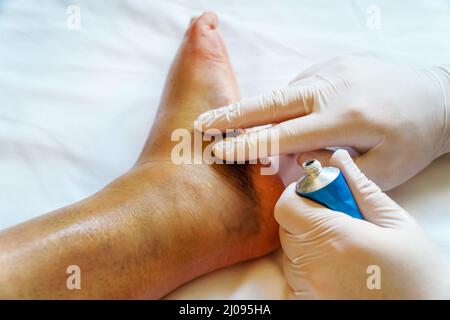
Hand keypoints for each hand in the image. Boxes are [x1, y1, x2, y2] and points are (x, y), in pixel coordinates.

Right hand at [196, 56, 449, 189]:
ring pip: (282, 92)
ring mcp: (331, 70)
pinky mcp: (332, 63)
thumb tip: (295, 161)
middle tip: (201, 122)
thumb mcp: (382, 168)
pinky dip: (283, 102)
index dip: (248, 145)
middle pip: (270, 102)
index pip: (284, 134)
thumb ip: (333, 169)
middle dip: (233, 114)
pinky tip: (281, 115)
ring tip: (225, 122)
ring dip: (254, 108)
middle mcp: (332, 88)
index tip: (219, 150)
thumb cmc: (412, 138)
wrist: (437, 96)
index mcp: (345, 117)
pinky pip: (297, 85)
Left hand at [274, 149, 449, 298]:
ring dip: (307, 241)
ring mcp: (309, 288)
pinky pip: (296, 275)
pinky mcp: (309, 303)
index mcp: (334, 238)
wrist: (426, 316)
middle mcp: (313, 265)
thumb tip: (340, 160)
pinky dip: (309, 265)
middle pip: (287, 227)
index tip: (318, 193)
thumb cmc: (419, 275)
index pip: (287, 206)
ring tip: (342, 245)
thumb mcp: (397, 224)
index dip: (299, 194)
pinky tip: (338, 266)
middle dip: (305, 216)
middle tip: (336, 218)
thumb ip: (362, 189)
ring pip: (290, 251)